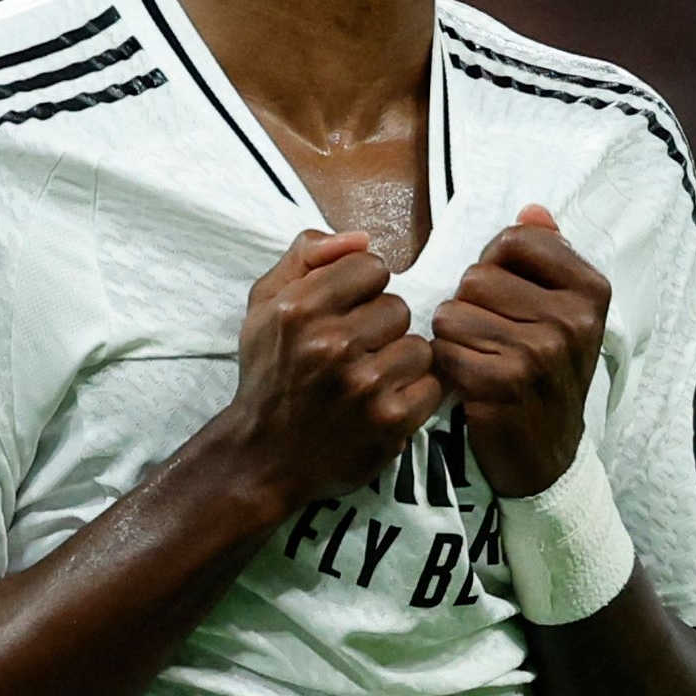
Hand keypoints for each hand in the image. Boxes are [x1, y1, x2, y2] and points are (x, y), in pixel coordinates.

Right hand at [223, 230, 442, 504]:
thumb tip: (361, 238)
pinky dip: (413, 394)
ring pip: (418, 346)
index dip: (362, 288)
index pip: (371, 267)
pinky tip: (383, 402)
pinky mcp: (390, 421)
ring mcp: (364, 385)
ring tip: (369, 378)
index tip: (346, 312)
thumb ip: (306, 256)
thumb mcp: (265, 305)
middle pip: (398, 306)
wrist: (263, 456)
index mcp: (299, 309)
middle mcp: (331, 344)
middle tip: (353, 352)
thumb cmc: (269, 374)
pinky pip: (431, 385)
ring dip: (399, 361)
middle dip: (380, 327)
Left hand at [431, 205, 612, 496]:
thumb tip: (532, 210)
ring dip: (455, 337)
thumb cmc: (548, 375)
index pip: (515, 240)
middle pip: (477, 276)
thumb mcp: (565, 313)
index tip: (509, 299)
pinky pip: (444, 349)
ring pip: (453, 311)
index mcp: (591, 290)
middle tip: (493, 339)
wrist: (548, 457)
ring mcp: (539, 352)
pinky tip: (470, 383)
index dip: (495, 265)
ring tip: (481, 360)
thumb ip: (549, 256)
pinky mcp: (503, 383)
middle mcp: (571, 318)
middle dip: (472, 305)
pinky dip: (447, 366)